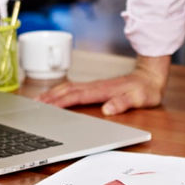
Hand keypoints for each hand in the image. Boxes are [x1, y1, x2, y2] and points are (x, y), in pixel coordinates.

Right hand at [38, 55, 168, 115]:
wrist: (151, 75)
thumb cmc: (146, 89)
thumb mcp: (140, 98)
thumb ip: (123, 103)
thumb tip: (107, 109)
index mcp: (103, 90)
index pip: (77, 96)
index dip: (61, 101)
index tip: (47, 106)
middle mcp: (95, 86)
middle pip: (67, 90)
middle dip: (50, 97)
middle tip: (33, 105)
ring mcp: (95, 85)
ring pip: (68, 88)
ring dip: (52, 93)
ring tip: (38, 101)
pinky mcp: (96, 87)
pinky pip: (74, 89)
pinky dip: (61, 92)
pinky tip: (56, 96)